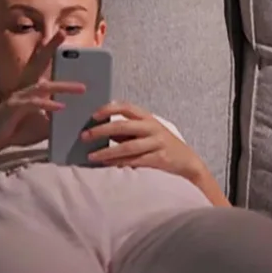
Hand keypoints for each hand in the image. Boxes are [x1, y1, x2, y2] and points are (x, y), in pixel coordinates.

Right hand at [0, 32, 84, 151]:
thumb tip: (76, 117)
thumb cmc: (16, 130)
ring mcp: (18, 96)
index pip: (43, 66)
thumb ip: (57, 118)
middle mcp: (25, 88)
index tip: (65, 36)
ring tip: (81, 88)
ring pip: (42, 86)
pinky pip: (32, 104)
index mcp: (32, 89)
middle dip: (50, 47)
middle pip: (38, 63)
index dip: (52, 51)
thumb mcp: (43, 125)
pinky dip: (48, 105)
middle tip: (63, 32)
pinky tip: (61, 107)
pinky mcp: (12, 108)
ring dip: (63, 86)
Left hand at [82, 101, 207, 181]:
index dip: (109, 109)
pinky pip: (135, 161)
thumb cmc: (162, 145)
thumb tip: (101, 131)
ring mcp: (157, 143)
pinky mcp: (159, 159)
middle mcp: (152, 128)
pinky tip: (108, 165)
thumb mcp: (147, 133)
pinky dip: (120, 163)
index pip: (126, 107)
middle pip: (123, 126)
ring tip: (92, 156)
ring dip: (107, 152)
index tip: (93, 115)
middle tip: (85, 136)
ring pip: (127, 147)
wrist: (187, 161)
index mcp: (148, 118)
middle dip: (101, 131)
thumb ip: (127, 131)